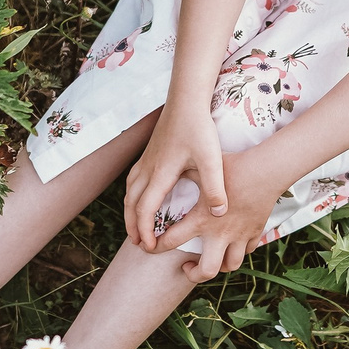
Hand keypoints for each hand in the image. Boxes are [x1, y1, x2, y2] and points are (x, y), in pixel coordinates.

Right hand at [122, 101, 227, 252]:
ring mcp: (146, 160)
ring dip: (130, 212)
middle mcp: (148, 169)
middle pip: (131, 204)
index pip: (145, 209)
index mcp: (161, 174)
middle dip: (133, 226)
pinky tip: (138, 198)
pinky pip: (133, 180)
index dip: (146, 231)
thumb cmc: (199, 128)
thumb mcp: (212, 159)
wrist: (186, 100)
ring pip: (129, 192)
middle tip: (139, 245)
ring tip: (136, 227)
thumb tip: (219, 214)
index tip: (150, 247)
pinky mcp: (148, 153)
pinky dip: (132, 196)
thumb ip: (215, 187)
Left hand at [156, 146, 279, 280]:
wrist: (266, 170)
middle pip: (206, 271)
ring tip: (210, 257)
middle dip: (193, 275)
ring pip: (230, 266)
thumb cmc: (232, 166)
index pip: (171, 241)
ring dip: (219, 266)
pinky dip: (237, 251)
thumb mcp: (200, 169)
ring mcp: (239, 236)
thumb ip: (181, 175)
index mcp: (201, 220)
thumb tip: (163, 173)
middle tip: (187, 267)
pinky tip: (231, 243)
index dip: (156, 247)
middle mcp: (220, 234)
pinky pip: (246, 251)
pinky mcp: (255, 233)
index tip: (152, 248)